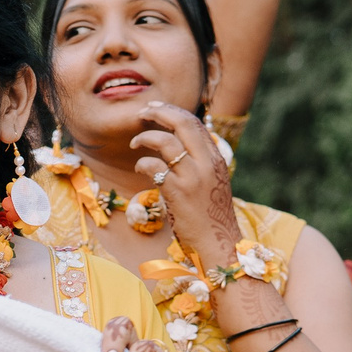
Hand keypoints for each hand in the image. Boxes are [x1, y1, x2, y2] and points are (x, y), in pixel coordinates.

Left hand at [131, 101, 238, 262]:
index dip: (172, 111)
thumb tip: (178, 145)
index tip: (155, 108)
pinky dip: (142, 163)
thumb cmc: (210, 216)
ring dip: (145, 138)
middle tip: (141, 113)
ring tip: (134, 143)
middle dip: (158, 112)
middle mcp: (207, 163)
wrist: (217, 243)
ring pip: (165, 142)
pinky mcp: (178, 192)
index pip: (194, 123)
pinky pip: (154, 166)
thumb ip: (199, 162)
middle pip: (182, 123)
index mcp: (216, 158)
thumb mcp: (212, 183)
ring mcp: (193, 177)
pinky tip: (139, 168)